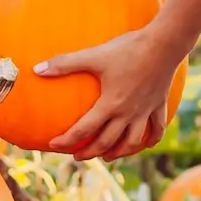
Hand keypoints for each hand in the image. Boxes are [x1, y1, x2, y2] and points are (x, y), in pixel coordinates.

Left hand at [38, 24, 179, 160]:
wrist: (164, 44)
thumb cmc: (128, 49)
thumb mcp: (94, 55)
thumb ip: (65, 63)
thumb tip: (37, 69)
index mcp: (110, 105)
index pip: (84, 130)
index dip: (66, 140)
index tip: (53, 145)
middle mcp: (128, 114)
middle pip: (107, 142)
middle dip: (89, 152)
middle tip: (76, 156)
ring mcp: (145, 111)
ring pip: (132, 142)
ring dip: (118, 152)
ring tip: (107, 156)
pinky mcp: (159, 105)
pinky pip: (157, 129)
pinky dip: (150, 140)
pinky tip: (145, 144)